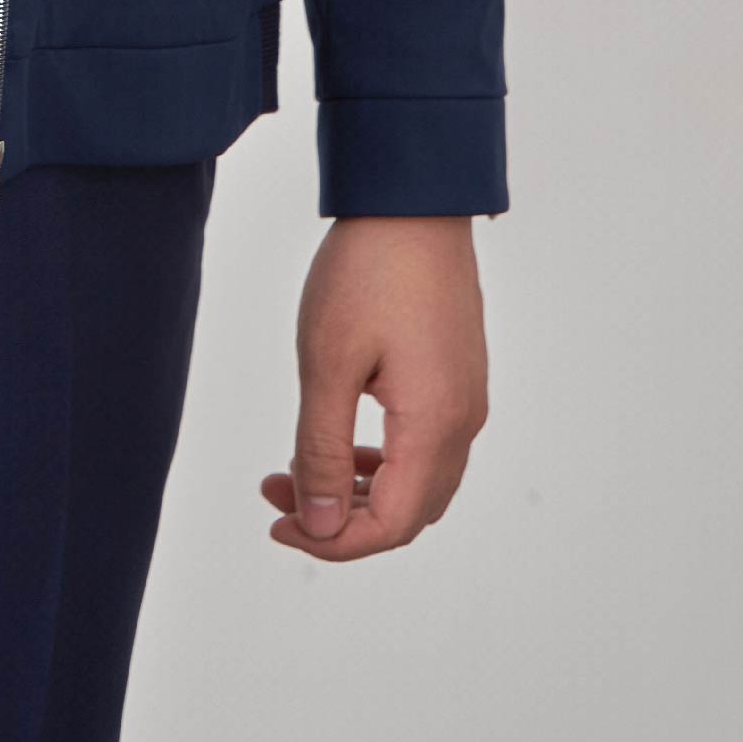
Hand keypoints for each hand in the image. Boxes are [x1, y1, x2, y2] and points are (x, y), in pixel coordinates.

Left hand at [261, 213, 486, 562]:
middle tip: (276, 496)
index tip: (277, 524)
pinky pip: (425, 446)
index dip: (332, 541)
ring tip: (295, 469)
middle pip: (408, 512)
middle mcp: (462, 422)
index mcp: (435, 427)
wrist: (413, 200)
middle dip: (340, 518)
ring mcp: (465, 397)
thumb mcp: (327, 363)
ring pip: (418, 481)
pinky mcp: (458, 374)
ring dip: (358, 488)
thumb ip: (320, 450)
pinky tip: (338, 436)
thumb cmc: (367, 272)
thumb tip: (318, 525)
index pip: (390, 525)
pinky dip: (380, 459)